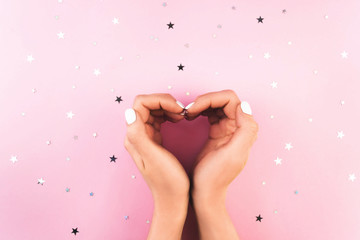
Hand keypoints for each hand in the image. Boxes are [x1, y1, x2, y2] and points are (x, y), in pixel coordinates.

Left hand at [124, 93, 188, 239]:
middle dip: (164, 102)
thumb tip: (129, 112)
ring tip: (182, 115)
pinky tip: (179, 120)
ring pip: (153, 110)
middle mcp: (137, 134)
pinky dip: (169, 115)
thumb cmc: (167, 180)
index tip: (178, 109)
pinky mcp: (154, 140)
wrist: (173, 199)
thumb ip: (139, 134)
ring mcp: (145, 137)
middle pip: (147, 105)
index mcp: (135, 136)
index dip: (160, 100)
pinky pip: (158, 119)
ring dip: (167, 108)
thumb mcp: (154, 157)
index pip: (141, 104)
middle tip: (182, 111)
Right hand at [185, 89, 258, 238]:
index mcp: (242, 130)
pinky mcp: (216, 133)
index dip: (211, 99)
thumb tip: (245, 105)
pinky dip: (200, 111)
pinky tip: (190, 117)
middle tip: (188, 110)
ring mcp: (226, 130)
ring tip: (187, 113)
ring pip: (216, 105)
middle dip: (205, 100)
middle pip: (223, 100)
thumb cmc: (214, 177)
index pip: (230, 100)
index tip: (194, 109)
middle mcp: (237, 127)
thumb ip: (245, 129)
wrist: (205, 193)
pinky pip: (211, 114)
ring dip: (202, 105)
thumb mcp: (232, 154)